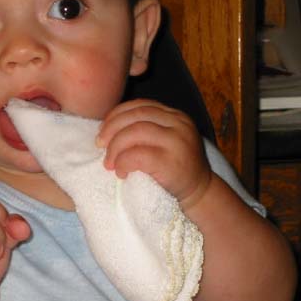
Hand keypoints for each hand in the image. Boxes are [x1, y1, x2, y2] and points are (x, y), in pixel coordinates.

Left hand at [97, 99, 211, 208]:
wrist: (200, 195)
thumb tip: (106, 130)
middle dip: (112, 129)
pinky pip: (138, 155)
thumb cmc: (174, 170)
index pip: (140, 105)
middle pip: (136, 115)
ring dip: (115, 147)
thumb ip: (145, 130)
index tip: (103, 130)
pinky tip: (121, 172)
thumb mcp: (164, 142)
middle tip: (100, 146)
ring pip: (136, 131)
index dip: (117, 115)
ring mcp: (178, 141)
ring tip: (109, 163)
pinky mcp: (171, 162)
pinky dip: (123, 161)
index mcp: (175, 116)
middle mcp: (179, 123)